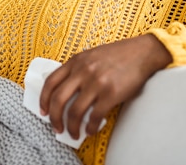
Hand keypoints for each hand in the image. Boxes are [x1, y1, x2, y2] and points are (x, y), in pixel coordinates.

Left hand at [39, 34, 171, 139]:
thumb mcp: (90, 56)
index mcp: (75, 61)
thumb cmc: (117, 55)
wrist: (142, 52)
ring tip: (74, 133)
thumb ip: (77, 69)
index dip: (43, 99)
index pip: (51, 82)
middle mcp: (83, 71)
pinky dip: (90, 127)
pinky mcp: (111, 93)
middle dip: (54, 118)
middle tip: (57, 128)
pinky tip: (91, 130)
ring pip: (75, 111)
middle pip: (58, 99)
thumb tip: (65, 92)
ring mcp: (96, 82)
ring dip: (72, 127)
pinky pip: (95, 116)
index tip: (43, 111)